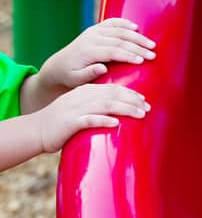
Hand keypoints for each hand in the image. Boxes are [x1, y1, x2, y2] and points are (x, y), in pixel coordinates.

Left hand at [33, 18, 155, 101]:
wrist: (58, 66)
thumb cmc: (70, 76)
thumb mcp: (76, 80)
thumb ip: (88, 74)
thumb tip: (102, 68)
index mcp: (87, 51)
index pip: (112, 51)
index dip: (128, 55)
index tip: (142, 61)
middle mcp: (91, 38)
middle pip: (119, 40)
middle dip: (138, 46)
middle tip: (153, 54)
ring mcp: (93, 31)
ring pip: (119, 30)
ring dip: (137, 36)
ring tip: (151, 44)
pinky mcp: (95, 29)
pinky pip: (112, 22)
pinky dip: (124, 23)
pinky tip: (136, 27)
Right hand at [35, 82, 150, 153]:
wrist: (36, 130)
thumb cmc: (62, 121)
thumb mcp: (80, 107)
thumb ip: (98, 104)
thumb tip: (120, 108)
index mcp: (86, 91)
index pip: (113, 88)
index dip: (131, 93)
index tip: (145, 101)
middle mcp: (83, 97)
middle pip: (113, 95)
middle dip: (133, 100)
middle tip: (148, 108)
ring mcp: (76, 109)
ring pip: (106, 105)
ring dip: (125, 109)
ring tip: (140, 114)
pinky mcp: (70, 123)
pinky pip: (89, 120)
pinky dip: (103, 121)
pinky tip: (115, 124)